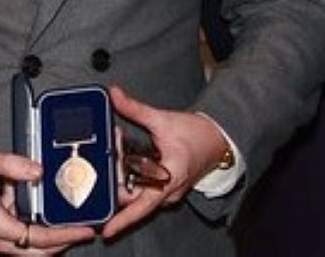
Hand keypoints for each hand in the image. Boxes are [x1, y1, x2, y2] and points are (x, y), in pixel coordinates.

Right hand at [0, 145, 95, 253]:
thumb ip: (15, 165)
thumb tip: (40, 171)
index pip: (38, 239)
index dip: (66, 236)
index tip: (86, 231)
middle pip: (36, 253)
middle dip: (62, 244)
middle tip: (84, 231)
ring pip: (26, 250)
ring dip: (47, 240)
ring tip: (68, 224)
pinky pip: (15, 241)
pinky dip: (32, 234)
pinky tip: (40, 215)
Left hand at [101, 85, 231, 239]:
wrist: (218, 138)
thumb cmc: (196, 134)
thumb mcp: (162, 119)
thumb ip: (135, 109)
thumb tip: (115, 95)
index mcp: (169, 178)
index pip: (141, 206)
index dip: (122, 220)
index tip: (106, 229)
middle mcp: (168, 192)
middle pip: (132, 196)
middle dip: (116, 178)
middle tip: (110, 153)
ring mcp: (167, 193)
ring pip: (137, 192)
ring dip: (124, 174)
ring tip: (119, 149)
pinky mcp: (166, 190)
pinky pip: (144, 188)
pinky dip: (133, 174)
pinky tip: (127, 157)